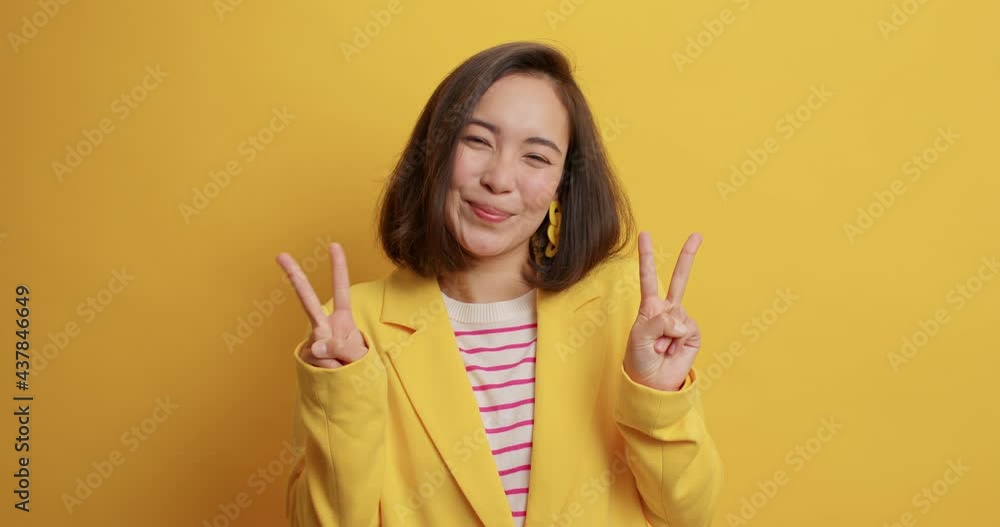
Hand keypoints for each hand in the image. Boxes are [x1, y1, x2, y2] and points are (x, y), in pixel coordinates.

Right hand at [276, 243, 368, 368]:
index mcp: (343, 320)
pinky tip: (333, 374)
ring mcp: (314, 342)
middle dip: (295, 277)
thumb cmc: (358, 368)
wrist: (348, 391)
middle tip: (281, 254)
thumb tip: (315, 345)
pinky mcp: (308, 358)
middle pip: (308, 300)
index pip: (341, 290)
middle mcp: (325, 326)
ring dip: (339, 362)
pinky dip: (332, 372)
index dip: (339, 268)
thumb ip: (342, 349)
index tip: (334, 245)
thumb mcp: (360, 357)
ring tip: (344, 368)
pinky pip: (322, 364)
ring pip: (323, 348)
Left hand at [623, 232, 702, 390]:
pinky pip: (687, 328)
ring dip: (666, 334)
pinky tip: (673, 349)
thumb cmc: (639, 361)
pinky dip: (678, 339)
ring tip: (660, 348)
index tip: (645, 235)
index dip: (646, 257)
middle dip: (688, 257)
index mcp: (649, 309)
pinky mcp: (692, 334)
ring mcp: (681, 322)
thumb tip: (679, 318)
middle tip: (697, 235)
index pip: (648, 278)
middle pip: (679, 279)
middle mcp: (666, 312)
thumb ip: (656, 321)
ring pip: (678, 315)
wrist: (653, 385)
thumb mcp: (639, 338)